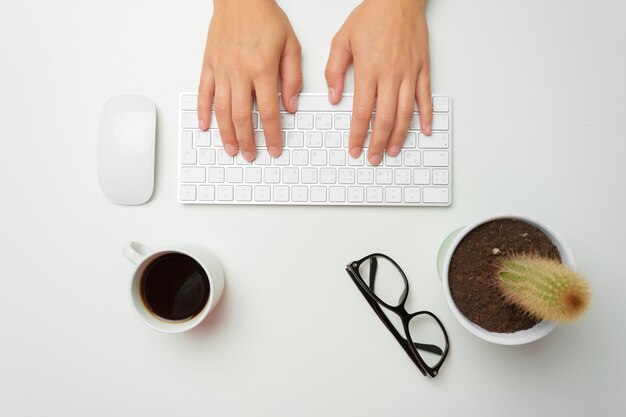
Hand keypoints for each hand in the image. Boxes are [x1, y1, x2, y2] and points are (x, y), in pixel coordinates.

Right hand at [198, 0, 301, 160]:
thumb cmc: (265, 18)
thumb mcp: (291, 45)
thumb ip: (292, 77)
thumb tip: (291, 106)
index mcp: (262, 69)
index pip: (268, 112)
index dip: (271, 134)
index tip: (273, 148)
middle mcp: (240, 72)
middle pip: (242, 116)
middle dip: (248, 141)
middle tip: (251, 156)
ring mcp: (222, 70)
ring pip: (222, 110)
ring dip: (227, 134)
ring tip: (232, 149)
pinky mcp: (209, 65)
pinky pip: (204, 93)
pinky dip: (203, 112)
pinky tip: (205, 126)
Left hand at [325, 0, 431, 164]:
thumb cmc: (372, 16)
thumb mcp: (342, 40)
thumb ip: (335, 70)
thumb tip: (333, 97)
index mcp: (369, 70)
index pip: (361, 112)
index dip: (358, 134)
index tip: (354, 148)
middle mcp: (390, 75)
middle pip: (385, 118)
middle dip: (378, 142)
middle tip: (373, 157)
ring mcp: (408, 73)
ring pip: (405, 113)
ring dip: (399, 136)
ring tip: (393, 151)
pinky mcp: (422, 69)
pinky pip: (425, 97)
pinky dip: (426, 116)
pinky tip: (425, 130)